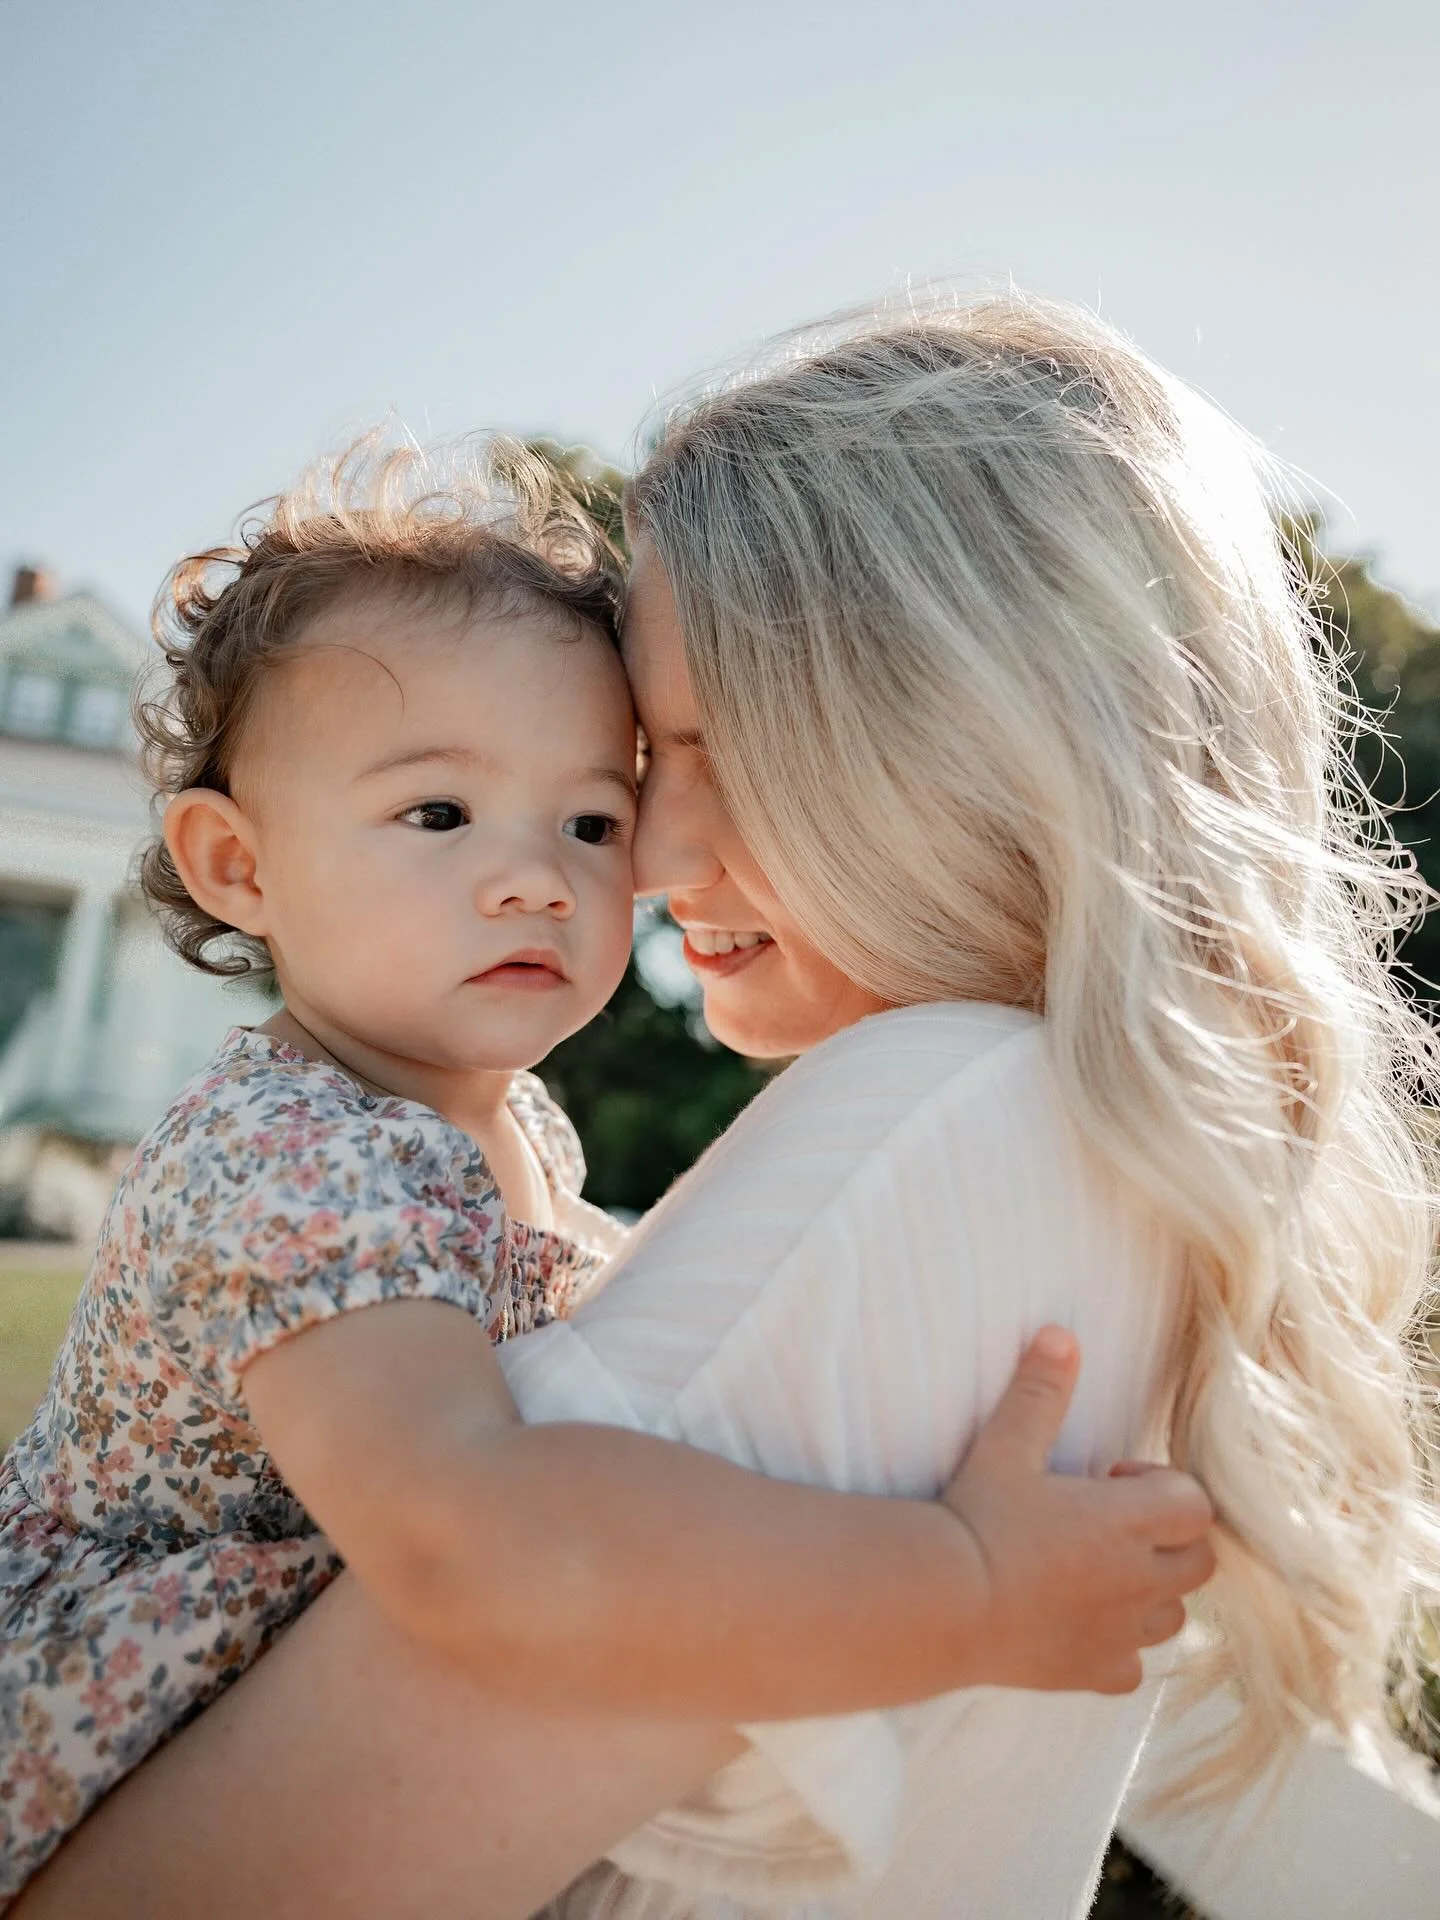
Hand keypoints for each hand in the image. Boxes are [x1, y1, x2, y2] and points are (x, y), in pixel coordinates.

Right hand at [939, 1326, 1214, 1694]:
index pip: (1195, 1503)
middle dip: (1167, 1537)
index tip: (1108, 1479)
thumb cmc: (976, 1519)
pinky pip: (1133, 1666)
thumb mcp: (1005, 1446)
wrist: (940, 1603)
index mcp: (1129, 1521)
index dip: (1160, 1485)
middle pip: (1199, 1560)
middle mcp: (1139, 1581)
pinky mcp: (1093, 1673)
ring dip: (1148, 1590)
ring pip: (1173, 1614)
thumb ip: (1040, 1391)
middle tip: (1107, 1523)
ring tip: (1092, 1570)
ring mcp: (1119, 1633)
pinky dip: (1117, 1645)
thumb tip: (1061, 1334)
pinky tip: (1073, 1622)